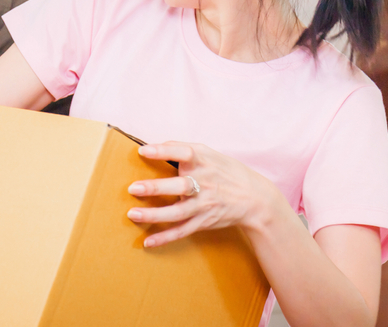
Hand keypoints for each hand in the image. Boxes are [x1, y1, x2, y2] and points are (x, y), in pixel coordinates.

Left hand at [126, 141, 279, 247]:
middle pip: (180, 186)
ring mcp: (204, 205)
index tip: (143, 151)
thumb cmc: (225, 171)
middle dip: (156, 188)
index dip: (163, 151)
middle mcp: (204, 184)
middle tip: (133, 188)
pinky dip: (164, 238)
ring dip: (154, 215)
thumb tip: (154, 146)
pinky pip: (182, 231)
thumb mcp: (209, 154)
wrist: (254, 199)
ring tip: (132, 214)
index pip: (184, 154)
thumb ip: (182, 149)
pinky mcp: (203, 222)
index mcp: (204, 162)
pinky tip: (147, 242)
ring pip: (177, 213)